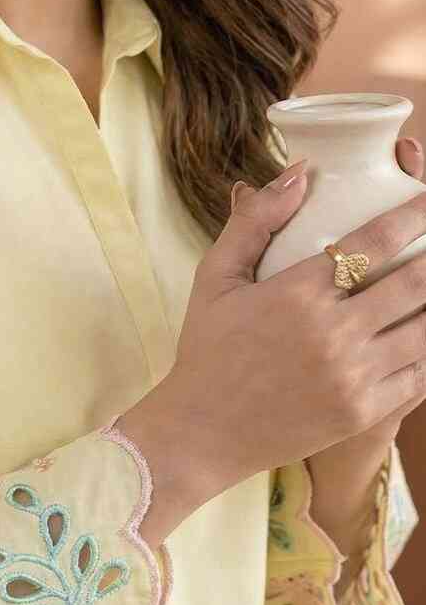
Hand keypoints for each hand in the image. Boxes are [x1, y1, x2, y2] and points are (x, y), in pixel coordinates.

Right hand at [121, 149, 425, 546]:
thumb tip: (298, 172)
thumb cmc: (207, 350)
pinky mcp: (363, 412)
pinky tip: (424, 334)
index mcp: (298, 293)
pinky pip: (421, 376)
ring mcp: (353, 376)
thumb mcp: (214, 279)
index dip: (417, 214)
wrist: (201, 432)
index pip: (377, 240)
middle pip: (417, 283)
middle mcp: (334, 333)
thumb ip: (253, 222)